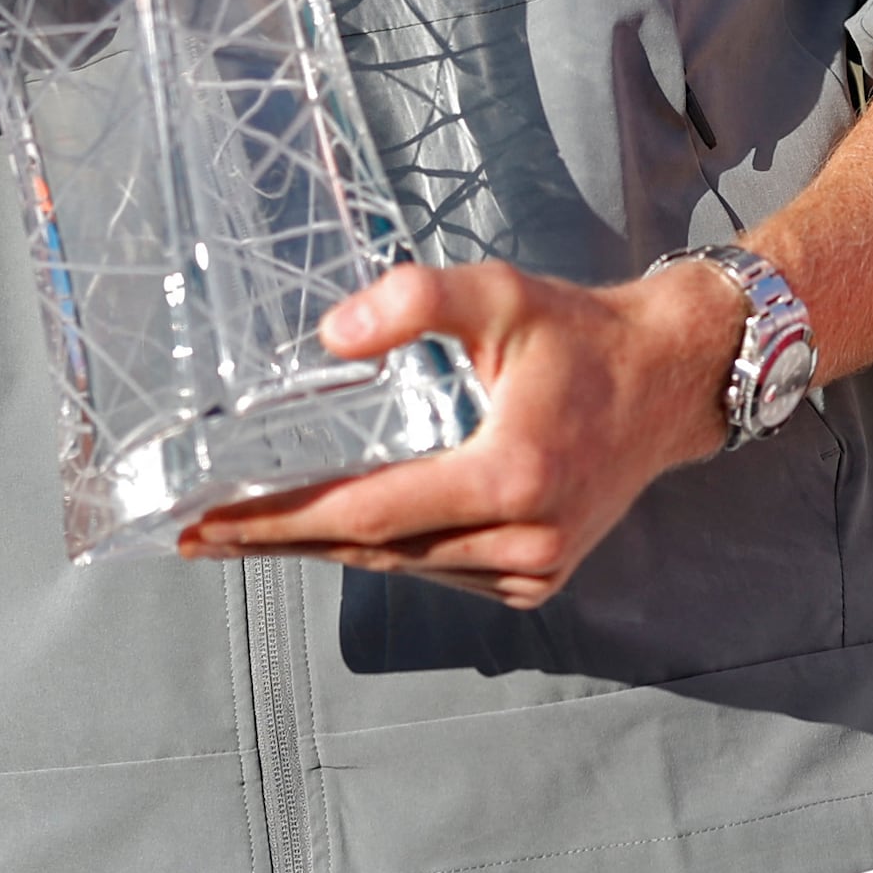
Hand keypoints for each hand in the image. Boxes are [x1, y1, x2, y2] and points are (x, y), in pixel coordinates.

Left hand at [176, 257, 750, 602]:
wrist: (671, 380)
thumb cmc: (582, 335)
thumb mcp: (500, 293)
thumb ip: (414, 299)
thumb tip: (331, 336)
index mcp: (511, 476)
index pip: (367, 512)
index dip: (280, 521)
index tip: (210, 522)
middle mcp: (523, 540)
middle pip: (372, 550)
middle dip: (281, 544)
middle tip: (201, 535)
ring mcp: (533, 570)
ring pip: (403, 567)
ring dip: (327, 550)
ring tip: (252, 533)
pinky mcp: (538, 579)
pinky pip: (439, 573)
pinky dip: (386, 553)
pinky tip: (338, 533)